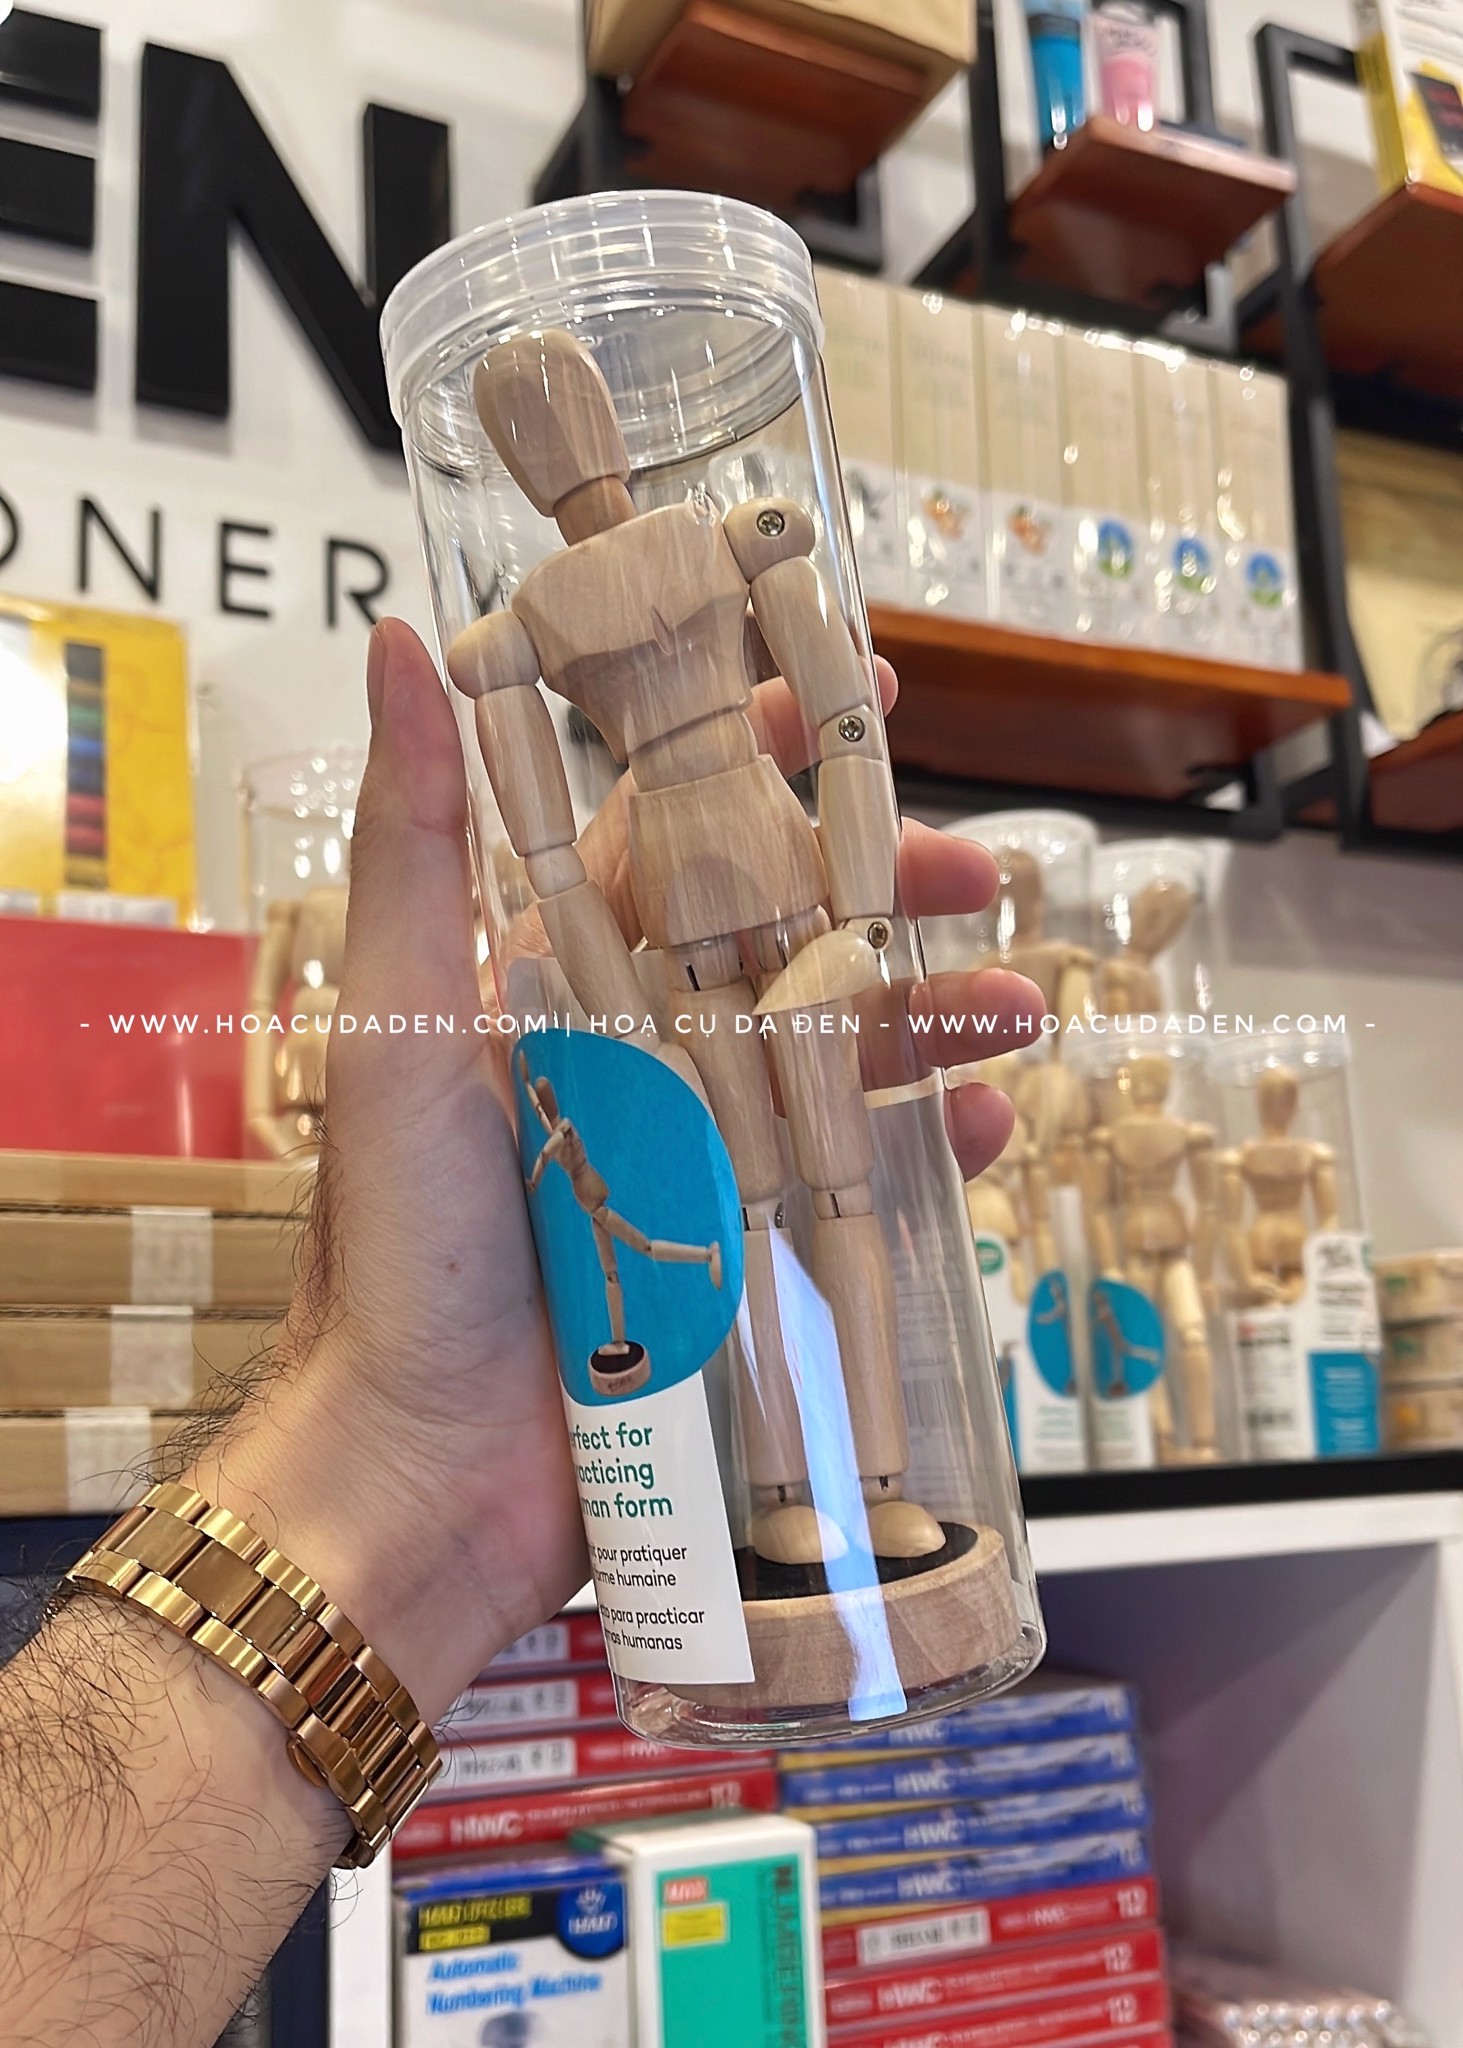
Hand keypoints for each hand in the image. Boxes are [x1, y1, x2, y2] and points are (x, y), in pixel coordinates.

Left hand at [189, 622, 1040, 1725]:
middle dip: (882, 892)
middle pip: (785, 939)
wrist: (422, 1477)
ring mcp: (700, 1156)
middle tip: (975, 867)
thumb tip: (404, 642)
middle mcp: (637, 1056)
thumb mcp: (399, 1028)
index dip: (762, 756)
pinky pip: (858, 1184)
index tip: (848, 684)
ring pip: (840, 1055)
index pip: (675, 837)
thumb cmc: (396, 1249)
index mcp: (557, 984)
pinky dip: (925, 1150)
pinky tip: (982, 1129)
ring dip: (931, 1019)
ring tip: (1018, 1007)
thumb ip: (416, 843)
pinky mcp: (749, 1254)